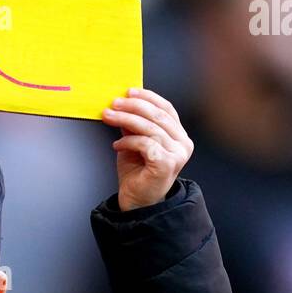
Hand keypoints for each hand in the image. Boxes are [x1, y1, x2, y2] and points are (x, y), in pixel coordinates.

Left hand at [101, 87, 192, 210]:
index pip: (167, 109)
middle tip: (113, 104)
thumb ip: (133, 125)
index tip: (128, 91)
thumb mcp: (134, 142)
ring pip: (150, 128)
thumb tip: (122, 104)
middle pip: (158, 116)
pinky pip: (145, 144)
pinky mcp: (167, 164)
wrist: (137, 201)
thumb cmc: (137, 172)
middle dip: (133, 106)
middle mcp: (183, 144)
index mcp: (179, 136)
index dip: (148, 97)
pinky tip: (116, 145)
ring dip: (125, 120)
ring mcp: (177, 154)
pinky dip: (128, 141)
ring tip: (108, 118)